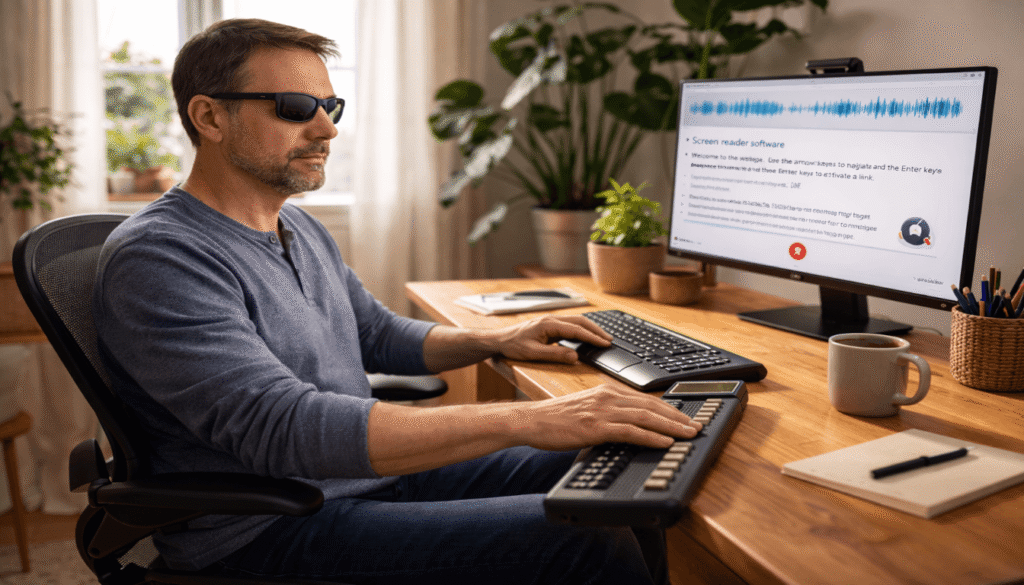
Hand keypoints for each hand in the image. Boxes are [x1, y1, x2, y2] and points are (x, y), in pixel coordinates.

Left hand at [493, 314, 611, 363]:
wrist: (499, 340)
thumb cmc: (513, 346)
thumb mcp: (533, 354)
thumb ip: (555, 355)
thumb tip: (575, 356)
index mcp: (549, 324)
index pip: (576, 330)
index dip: (592, 337)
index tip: (605, 343)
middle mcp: (551, 320)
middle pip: (580, 321)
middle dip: (596, 330)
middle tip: (609, 340)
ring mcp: (550, 321)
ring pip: (576, 321)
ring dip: (590, 328)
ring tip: (602, 337)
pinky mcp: (549, 325)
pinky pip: (570, 324)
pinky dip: (581, 329)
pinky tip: (586, 336)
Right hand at [510, 383, 702, 450]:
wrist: (532, 420)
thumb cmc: (555, 418)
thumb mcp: (586, 409)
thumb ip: (607, 412)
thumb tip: (628, 423)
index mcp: (606, 391)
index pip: (645, 399)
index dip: (668, 408)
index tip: (684, 417)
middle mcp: (607, 397)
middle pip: (650, 406)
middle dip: (677, 417)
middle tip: (695, 426)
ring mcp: (602, 411)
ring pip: (645, 417)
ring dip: (671, 427)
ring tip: (688, 434)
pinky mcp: (596, 427)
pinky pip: (630, 431)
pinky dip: (651, 437)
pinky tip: (664, 442)